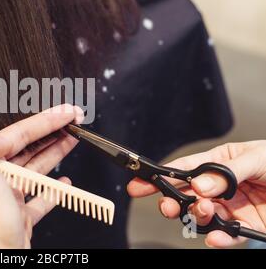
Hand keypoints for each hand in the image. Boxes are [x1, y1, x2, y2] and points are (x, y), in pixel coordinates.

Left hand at [0, 104, 83, 248]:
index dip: (46, 121)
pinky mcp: (21, 216)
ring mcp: (9, 197)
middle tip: (72, 122)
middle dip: (52, 132)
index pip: (19, 134)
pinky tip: (64, 183)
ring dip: (55, 153)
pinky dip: (54, 189)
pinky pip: (40, 197)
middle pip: (28, 148)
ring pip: (36, 168)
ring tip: (72, 141)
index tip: (66, 114)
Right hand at [127, 141, 265, 247]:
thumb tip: (201, 185)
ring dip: (197, 216)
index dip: (162, 175)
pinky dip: (219, 238)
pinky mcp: (247, 227)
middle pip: (188, 195)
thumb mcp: (259, 158)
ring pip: (203, 216)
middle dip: (173, 200)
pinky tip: (217, 236)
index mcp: (221, 163)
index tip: (141, 183)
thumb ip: (228, 172)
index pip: (186, 168)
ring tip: (202, 212)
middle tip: (168, 205)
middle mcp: (223, 187)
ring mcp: (233, 208)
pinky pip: (227, 234)